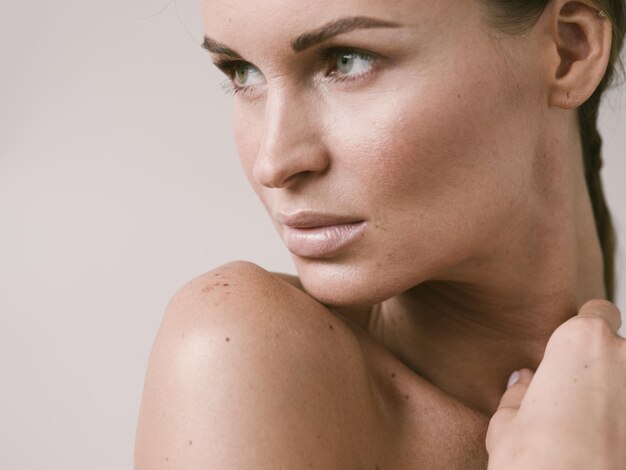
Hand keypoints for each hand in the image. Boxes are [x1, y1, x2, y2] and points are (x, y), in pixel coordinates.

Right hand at [486, 299, 625, 469]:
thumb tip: (524, 381)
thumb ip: (519, 394)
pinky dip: (623, 424)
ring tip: (592, 434)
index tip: (569, 356)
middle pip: (618, 351)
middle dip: (601, 373)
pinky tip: (609, 449)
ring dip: (616, 401)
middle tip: (574, 407)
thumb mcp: (507, 425)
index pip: (597, 311)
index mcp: (580, 342)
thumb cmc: (533, 464)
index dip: (584, 332)